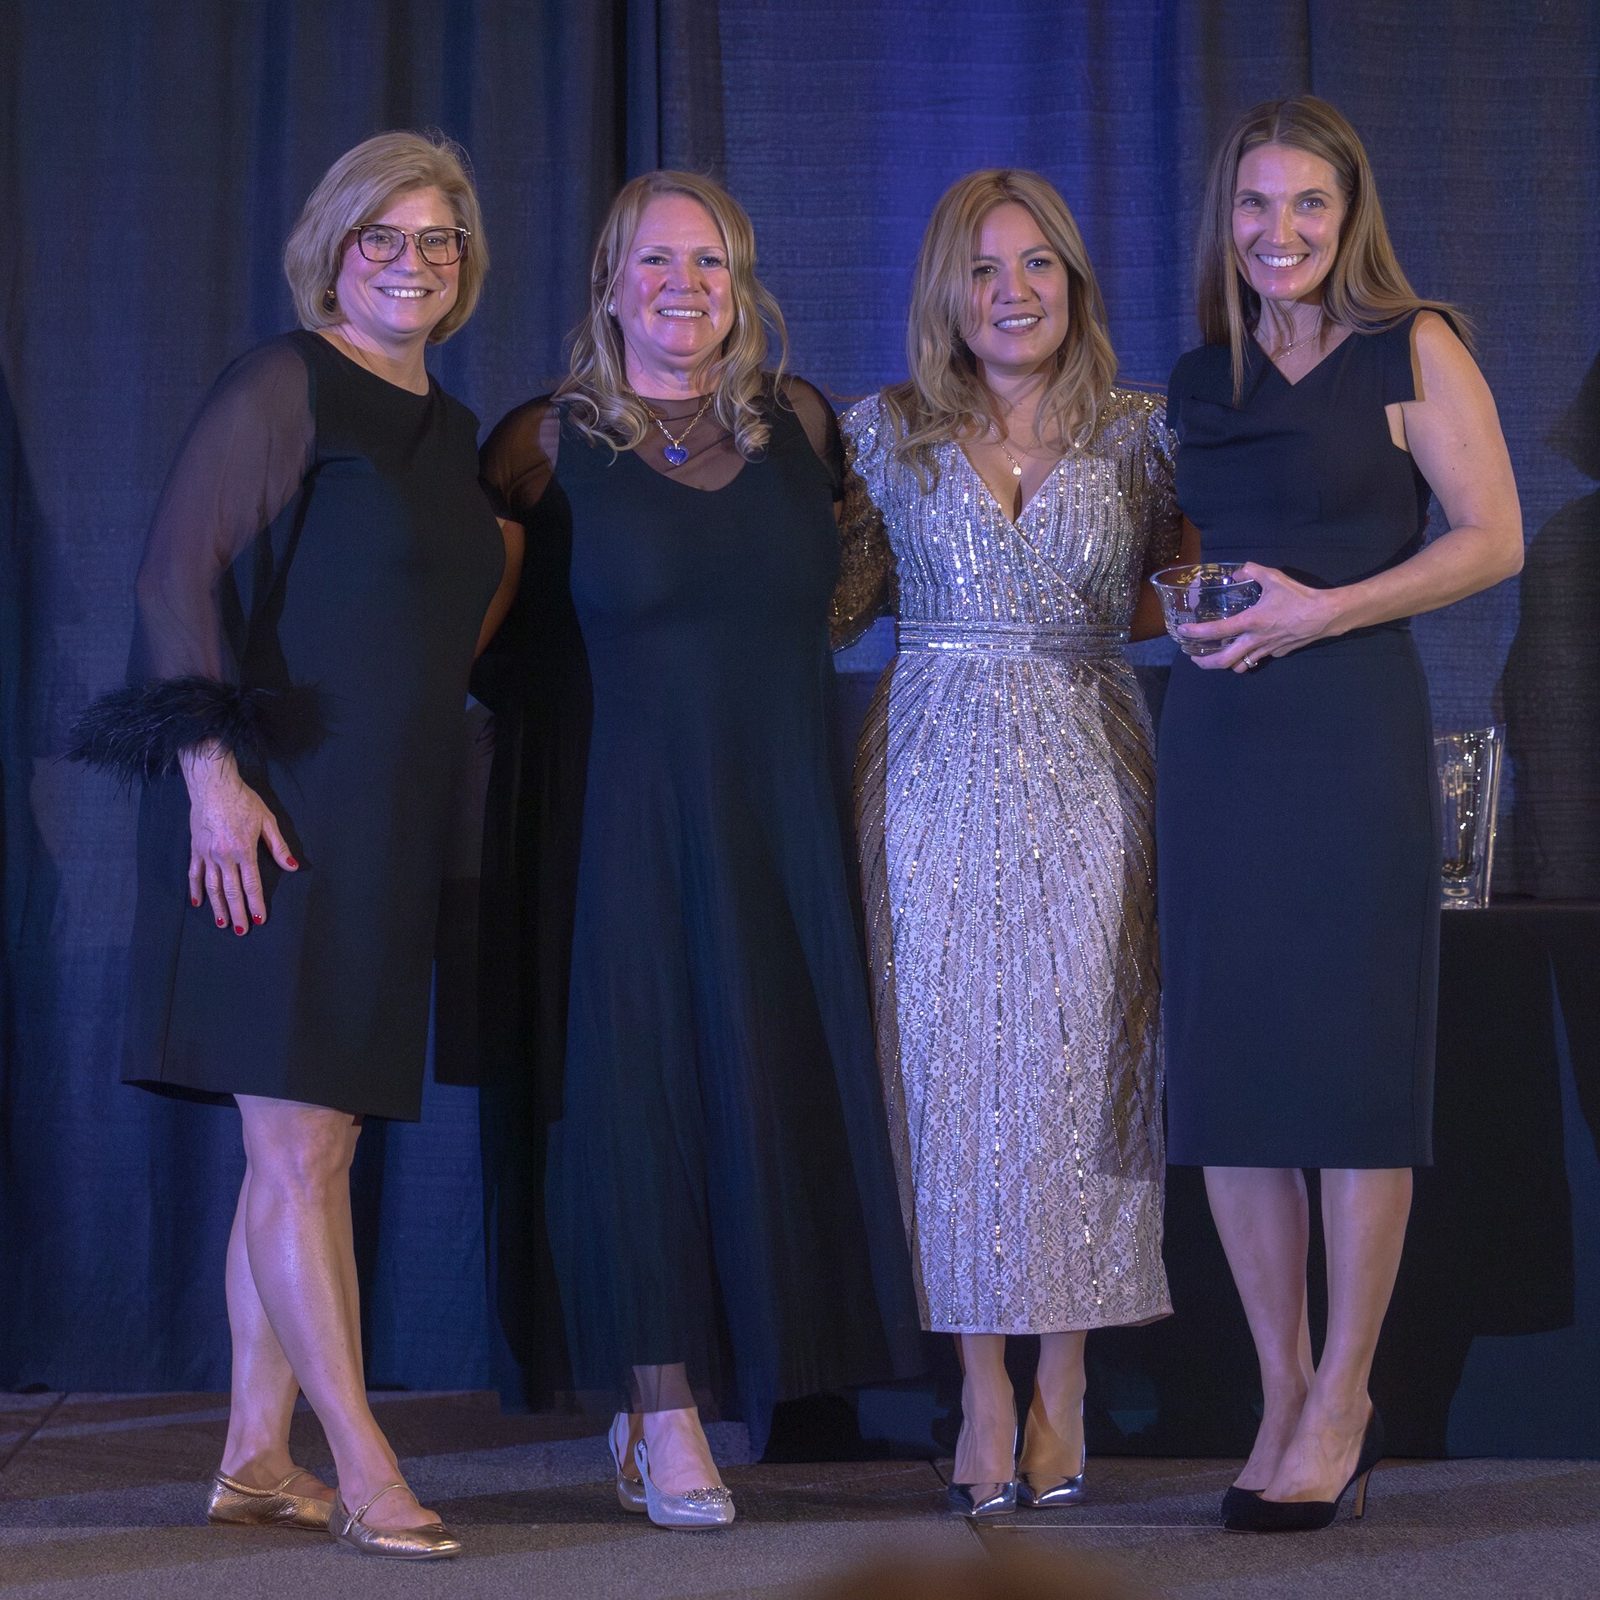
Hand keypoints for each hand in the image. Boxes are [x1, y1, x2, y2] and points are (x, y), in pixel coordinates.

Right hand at [181, 747, 297, 934]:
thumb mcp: (267, 821)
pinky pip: (193, 874)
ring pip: (211, 887)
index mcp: (244, 851)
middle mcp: (224, 857)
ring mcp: (207, 854)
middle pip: (231, 891)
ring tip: (221, 923)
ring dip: (217, 906)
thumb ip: (279, 847)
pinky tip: (197, 903)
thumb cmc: (244, 801)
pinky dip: (195, 890)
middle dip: (237, 913)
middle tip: (240, 931)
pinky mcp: (195, 849)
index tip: (259, 920)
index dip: (256, 905)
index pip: (252, 885)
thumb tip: (293, 867)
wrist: (213, 786)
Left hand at [1179, 562, 1342, 671]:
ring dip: (1226, 664)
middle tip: (1194, 658)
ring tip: (1217, 657)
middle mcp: (1255, 639)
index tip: (1183, 632)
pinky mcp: (1278, 653)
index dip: (1197, 633)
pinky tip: (1246, 648)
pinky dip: (1248, 657)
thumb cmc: (1299, 596)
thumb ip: (1252, 571)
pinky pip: (1258, 658)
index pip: (1217, 631)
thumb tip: (1237, 571)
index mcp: (1251, 621)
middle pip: (1224, 660)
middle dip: (1205, 662)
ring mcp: (1266, 649)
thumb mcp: (1274, 578)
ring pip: (1241, 665)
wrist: (1325, 615)